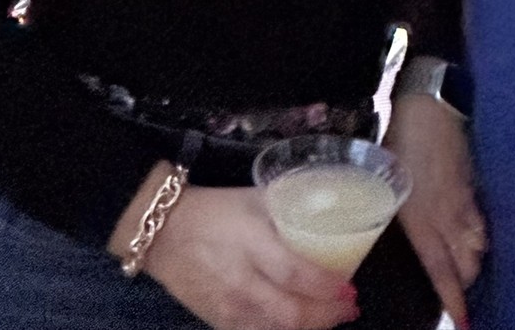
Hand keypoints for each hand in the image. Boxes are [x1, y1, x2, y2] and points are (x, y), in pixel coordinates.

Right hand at [141, 184, 360, 329]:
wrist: (164, 233)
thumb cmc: (215, 210)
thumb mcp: (253, 198)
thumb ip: (288, 208)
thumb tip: (326, 209)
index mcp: (251, 243)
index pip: (295, 274)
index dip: (326, 286)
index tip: (350, 285)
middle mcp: (242, 281)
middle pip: (291, 313)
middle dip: (327, 315)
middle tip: (350, 305)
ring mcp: (229, 308)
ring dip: (310, 327)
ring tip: (333, 316)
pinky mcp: (219, 322)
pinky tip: (300, 325)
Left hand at [386, 94, 485, 329]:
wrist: (431, 103)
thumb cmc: (401, 135)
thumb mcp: (387, 177)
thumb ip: (389, 204)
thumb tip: (380, 220)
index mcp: (421, 218)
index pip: (442, 270)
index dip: (453, 299)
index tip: (462, 324)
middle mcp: (446, 215)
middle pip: (466, 264)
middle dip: (464, 285)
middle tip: (457, 297)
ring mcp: (463, 200)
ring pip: (477, 245)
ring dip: (473, 262)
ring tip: (465, 272)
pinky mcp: (471, 184)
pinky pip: (479, 221)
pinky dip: (478, 236)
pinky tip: (472, 239)